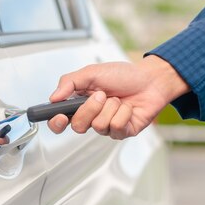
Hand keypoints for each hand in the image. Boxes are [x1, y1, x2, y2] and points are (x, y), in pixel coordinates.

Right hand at [48, 55, 189, 139]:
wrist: (150, 80)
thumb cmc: (123, 76)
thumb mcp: (92, 72)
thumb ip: (69, 82)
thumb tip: (53, 97)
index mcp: (80, 103)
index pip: (59, 121)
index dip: (56, 122)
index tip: (61, 116)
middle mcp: (91, 117)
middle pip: (78, 126)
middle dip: (90, 108)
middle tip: (102, 95)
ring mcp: (106, 126)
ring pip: (98, 126)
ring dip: (110, 107)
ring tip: (118, 99)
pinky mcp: (121, 132)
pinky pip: (116, 127)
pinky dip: (123, 113)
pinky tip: (127, 107)